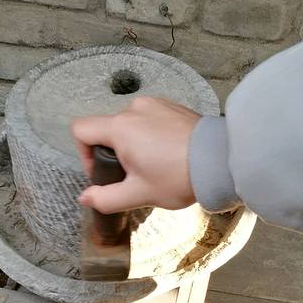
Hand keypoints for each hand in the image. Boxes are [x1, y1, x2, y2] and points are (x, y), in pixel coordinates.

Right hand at [71, 96, 201, 212]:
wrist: (222, 161)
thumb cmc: (178, 177)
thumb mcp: (139, 194)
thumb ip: (106, 198)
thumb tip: (85, 198)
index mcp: (120, 128)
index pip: (81, 130)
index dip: (84, 154)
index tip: (104, 172)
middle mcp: (134, 109)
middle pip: (107, 129)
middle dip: (114, 153)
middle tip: (135, 176)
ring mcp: (156, 104)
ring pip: (131, 124)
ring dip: (134, 143)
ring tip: (156, 165)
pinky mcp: (173, 106)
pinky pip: (151, 119)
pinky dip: (152, 135)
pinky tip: (170, 153)